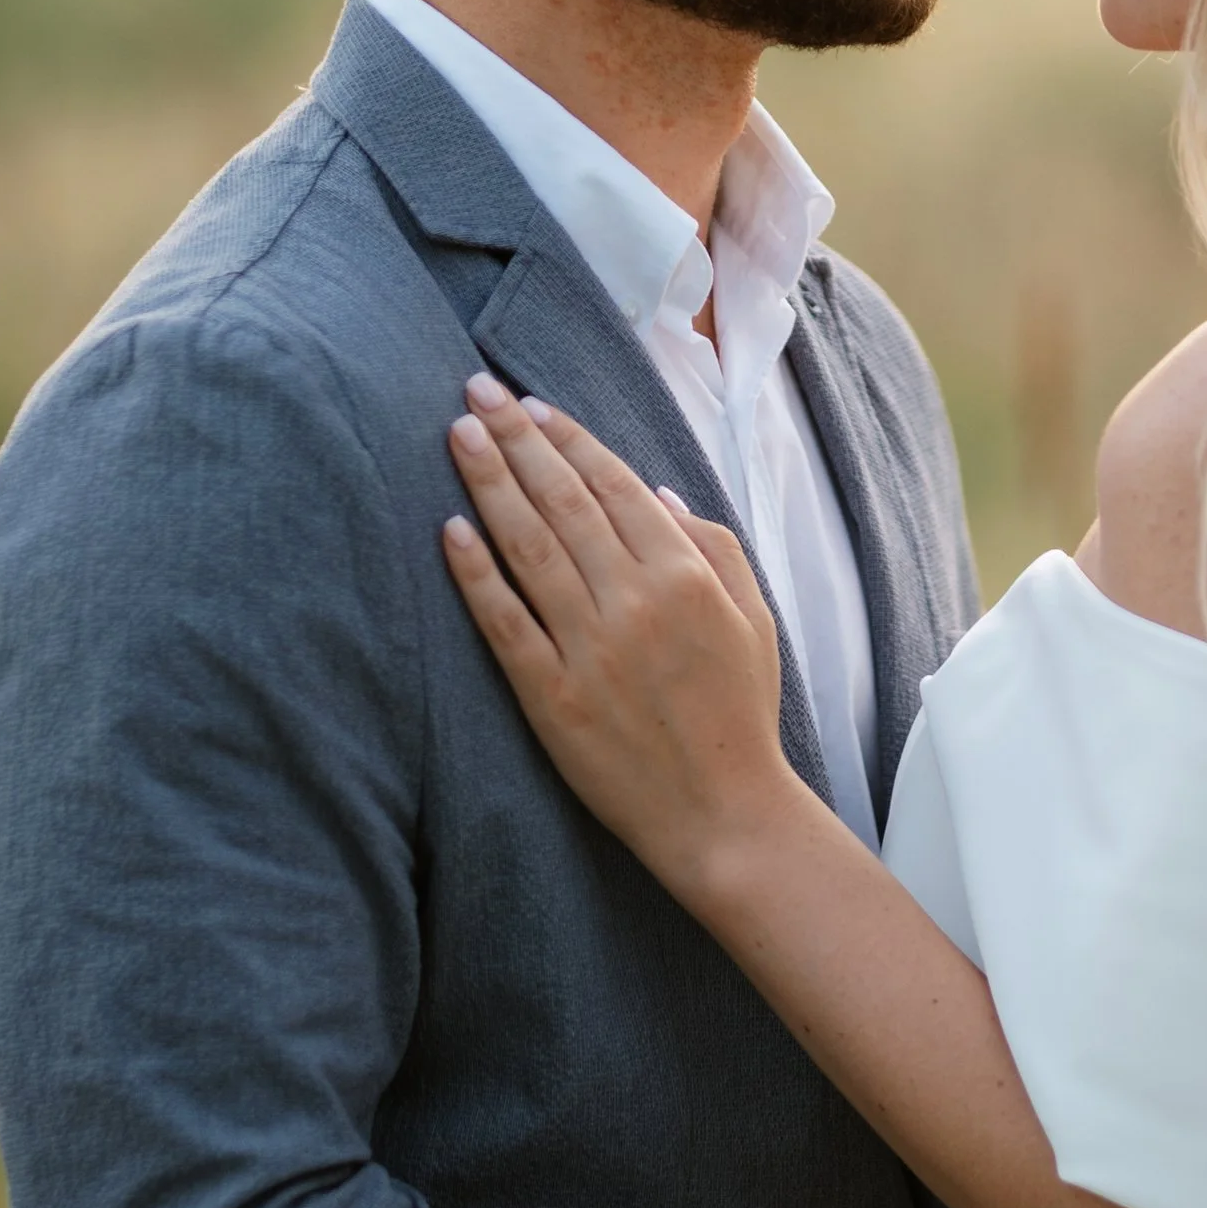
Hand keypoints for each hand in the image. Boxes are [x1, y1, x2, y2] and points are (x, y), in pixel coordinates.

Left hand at [442, 380, 794, 895]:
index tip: (530, 403)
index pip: (614, 485)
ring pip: (528, 547)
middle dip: (516, 439)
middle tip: (475, 392)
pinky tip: (451, 530)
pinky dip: (476, 574)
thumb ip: (714, 546)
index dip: (568, 439)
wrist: (726, 815)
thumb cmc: (742, 716)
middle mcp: (636, 602)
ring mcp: (590, 650)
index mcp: (687, 577)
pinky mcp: (553, 698)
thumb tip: (655, 490)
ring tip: (458, 435)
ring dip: (489, 483)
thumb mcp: (755, 619)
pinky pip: (505, 624)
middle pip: (563, 501)